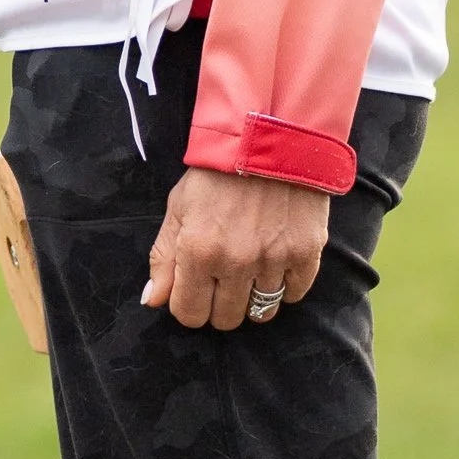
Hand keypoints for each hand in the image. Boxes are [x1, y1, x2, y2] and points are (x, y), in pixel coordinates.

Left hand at [142, 167, 329, 330]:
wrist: (268, 138)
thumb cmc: (217, 172)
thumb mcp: (179, 206)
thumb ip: (164, 256)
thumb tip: (153, 299)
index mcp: (198, 251)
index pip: (189, 314)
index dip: (188, 305)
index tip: (195, 289)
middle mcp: (236, 262)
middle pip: (226, 319)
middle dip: (219, 304)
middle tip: (222, 278)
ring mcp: (274, 260)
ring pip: (261, 312)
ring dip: (252, 297)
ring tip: (250, 270)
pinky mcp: (306, 253)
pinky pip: (294, 294)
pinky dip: (284, 286)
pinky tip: (275, 263)